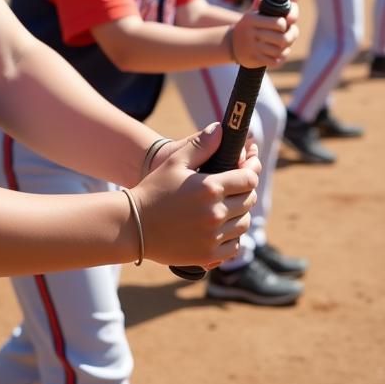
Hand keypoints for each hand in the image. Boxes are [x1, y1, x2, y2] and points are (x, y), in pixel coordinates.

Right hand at [135, 122, 258, 268]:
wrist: (132, 226)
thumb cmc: (153, 190)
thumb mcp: (175, 162)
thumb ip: (201, 144)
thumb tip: (221, 129)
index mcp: (210, 187)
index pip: (249, 178)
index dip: (251, 170)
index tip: (249, 167)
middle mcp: (216, 213)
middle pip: (249, 200)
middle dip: (246, 191)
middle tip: (237, 187)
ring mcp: (213, 236)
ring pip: (243, 224)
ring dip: (240, 214)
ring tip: (229, 208)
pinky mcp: (208, 255)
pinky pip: (234, 247)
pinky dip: (232, 238)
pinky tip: (222, 229)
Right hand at [231, 0, 300, 67]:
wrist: (232, 43)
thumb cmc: (252, 23)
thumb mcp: (258, 8)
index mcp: (252, 18)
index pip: (280, 23)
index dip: (288, 23)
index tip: (287, 22)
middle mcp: (250, 32)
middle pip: (283, 39)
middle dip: (290, 37)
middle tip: (288, 34)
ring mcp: (251, 47)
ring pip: (280, 51)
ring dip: (285, 48)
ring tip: (283, 44)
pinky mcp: (253, 60)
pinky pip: (276, 62)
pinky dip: (280, 58)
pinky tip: (278, 53)